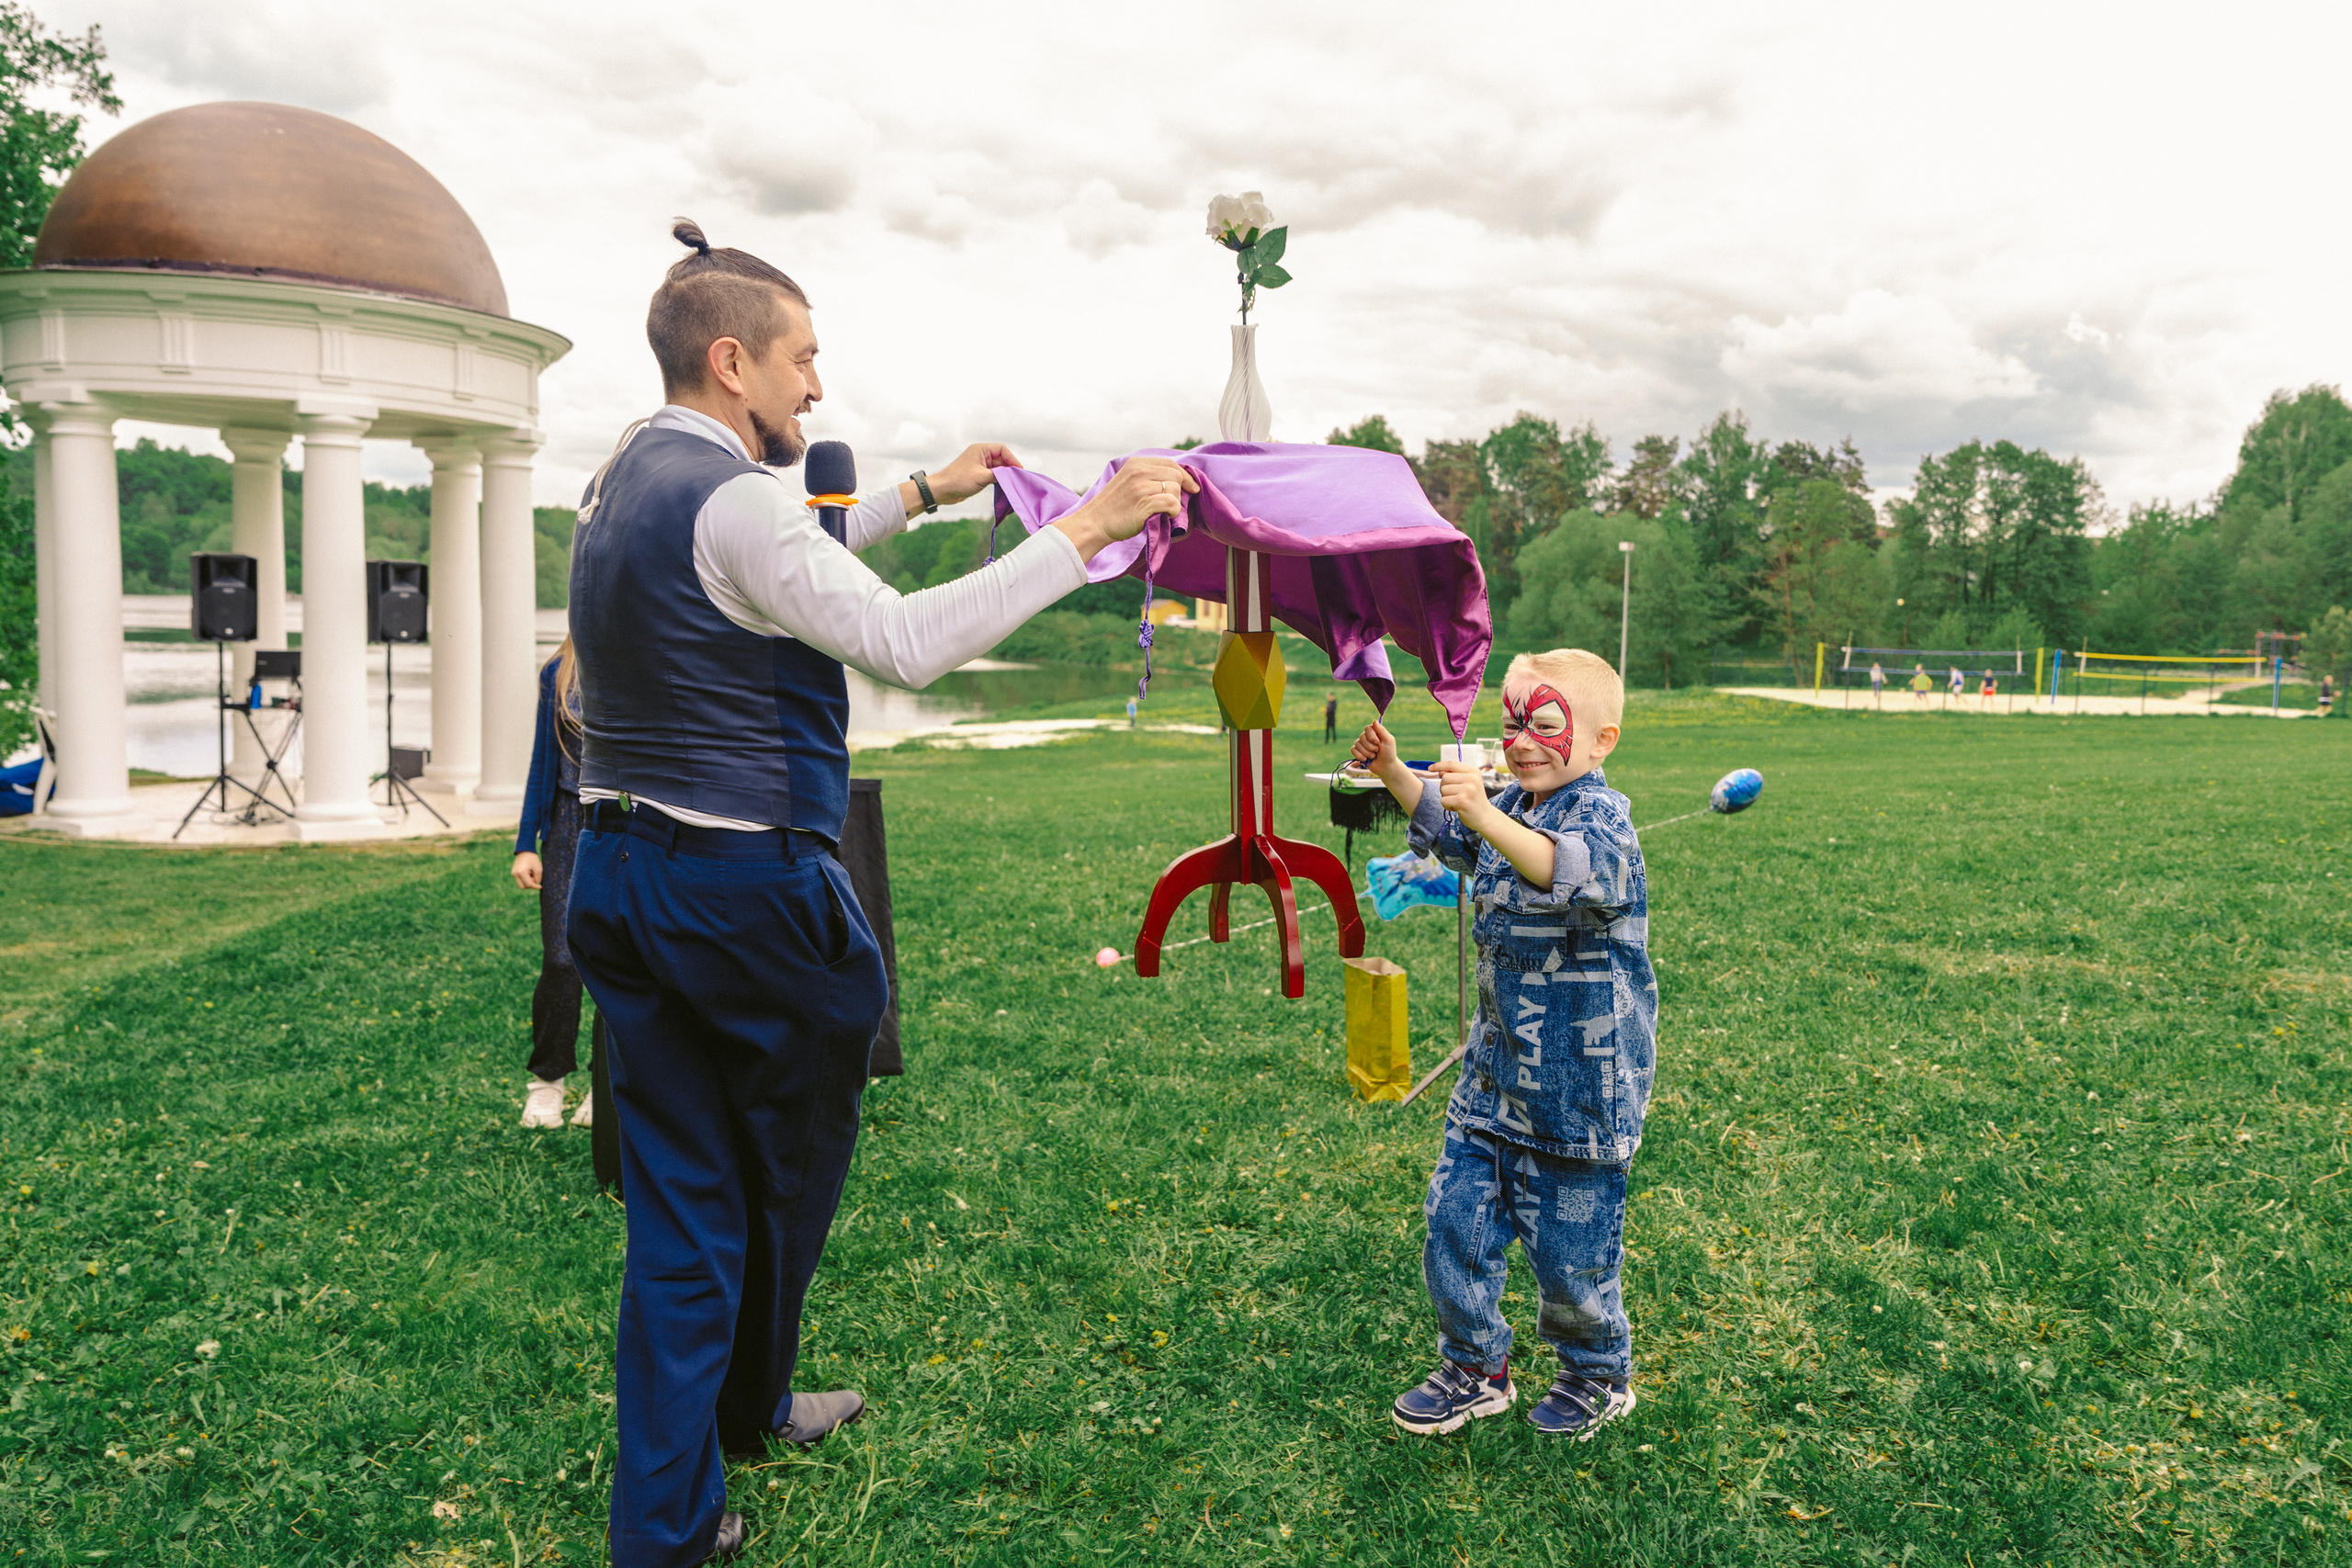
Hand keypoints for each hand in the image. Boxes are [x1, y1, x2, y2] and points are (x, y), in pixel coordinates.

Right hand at [512, 851, 542, 890]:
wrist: (525, 850)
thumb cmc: (533, 859)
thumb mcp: (539, 868)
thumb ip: (538, 878)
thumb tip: (535, 884)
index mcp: (521, 872)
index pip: (528, 884)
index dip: (535, 887)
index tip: (541, 886)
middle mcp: (515, 874)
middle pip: (523, 887)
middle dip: (530, 884)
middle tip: (534, 876)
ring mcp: (513, 873)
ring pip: (521, 884)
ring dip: (527, 882)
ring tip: (531, 874)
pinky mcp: (513, 873)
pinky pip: (519, 880)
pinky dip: (524, 879)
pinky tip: (528, 873)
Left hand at [927, 443, 1024, 504]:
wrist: (942, 490)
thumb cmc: (959, 480)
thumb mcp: (982, 477)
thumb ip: (999, 475)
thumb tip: (1011, 476)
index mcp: (980, 450)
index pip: (1002, 449)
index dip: (1012, 459)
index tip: (1018, 471)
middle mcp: (981, 455)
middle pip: (1001, 458)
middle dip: (1009, 468)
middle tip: (1018, 479)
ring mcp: (979, 465)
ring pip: (998, 468)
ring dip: (1005, 475)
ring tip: (1012, 483)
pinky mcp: (978, 474)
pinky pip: (993, 475)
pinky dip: (999, 480)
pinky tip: (1004, 486)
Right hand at [1051, 457, 1199, 562]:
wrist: (1094, 522)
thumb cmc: (1114, 506)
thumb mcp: (1128, 481)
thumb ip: (1148, 475)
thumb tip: (1179, 478)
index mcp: (1136, 463)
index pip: (1170, 463)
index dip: (1185, 475)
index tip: (1192, 488)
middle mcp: (1139, 471)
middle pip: (1176, 475)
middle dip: (1181, 490)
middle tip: (1174, 503)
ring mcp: (1140, 487)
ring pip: (1175, 489)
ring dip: (1176, 503)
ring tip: (1165, 511)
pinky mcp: (1143, 503)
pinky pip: (1171, 503)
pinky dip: (1174, 511)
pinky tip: (1167, 516)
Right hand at [1351, 719, 1398, 772]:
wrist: (1385, 767)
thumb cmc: (1389, 753)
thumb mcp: (1388, 741)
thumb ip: (1381, 730)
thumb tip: (1374, 721)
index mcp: (1375, 732)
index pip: (1367, 728)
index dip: (1371, 736)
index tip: (1377, 742)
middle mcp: (1367, 736)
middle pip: (1362, 737)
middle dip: (1370, 746)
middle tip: (1377, 751)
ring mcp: (1362, 744)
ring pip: (1357, 744)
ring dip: (1366, 752)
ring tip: (1373, 756)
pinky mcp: (1357, 751)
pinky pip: (1353, 750)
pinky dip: (1359, 755)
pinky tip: (1366, 759)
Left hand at [1432, 759, 1491, 822]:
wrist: (1485, 817)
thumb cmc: (1473, 799)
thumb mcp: (1469, 783)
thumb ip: (1455, 775)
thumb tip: (1440, 771)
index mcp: (1473, 772)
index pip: (1452, 764)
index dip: (1439, 765)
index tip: (1430, 768)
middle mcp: (1472, 779)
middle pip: (1445, 778)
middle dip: (1445, 787)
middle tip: (1455, 795)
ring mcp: (1467, 789)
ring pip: (1443, 789)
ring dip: (1446, 797)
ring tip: (1457, 802)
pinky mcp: (1462, 801)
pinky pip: (1443, 800)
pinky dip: (1446, 806)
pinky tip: (1457, 808)